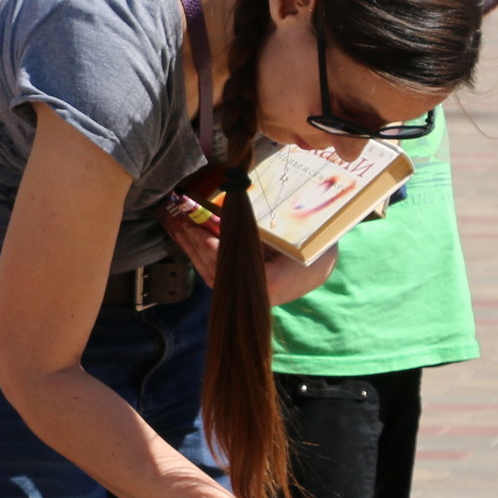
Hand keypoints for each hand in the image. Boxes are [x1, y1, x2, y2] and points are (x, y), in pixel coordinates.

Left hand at [163, 209, 338, 304]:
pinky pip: (215, 274)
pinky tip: (189, 241)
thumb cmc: (309, 248)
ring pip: (212, 275)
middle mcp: (255, 294)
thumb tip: (231, 203)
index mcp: (271, 282)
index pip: (234, 267)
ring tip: (179, 229)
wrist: (318, 269)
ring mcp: (246, 295)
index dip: (214, 249)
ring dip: (193, 251)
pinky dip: (200, 257)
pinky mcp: (240, 290)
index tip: (201, 232)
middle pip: (216, 272)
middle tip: (182, 224)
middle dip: (196, 247)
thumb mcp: (290, 235)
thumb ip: (259, 228)